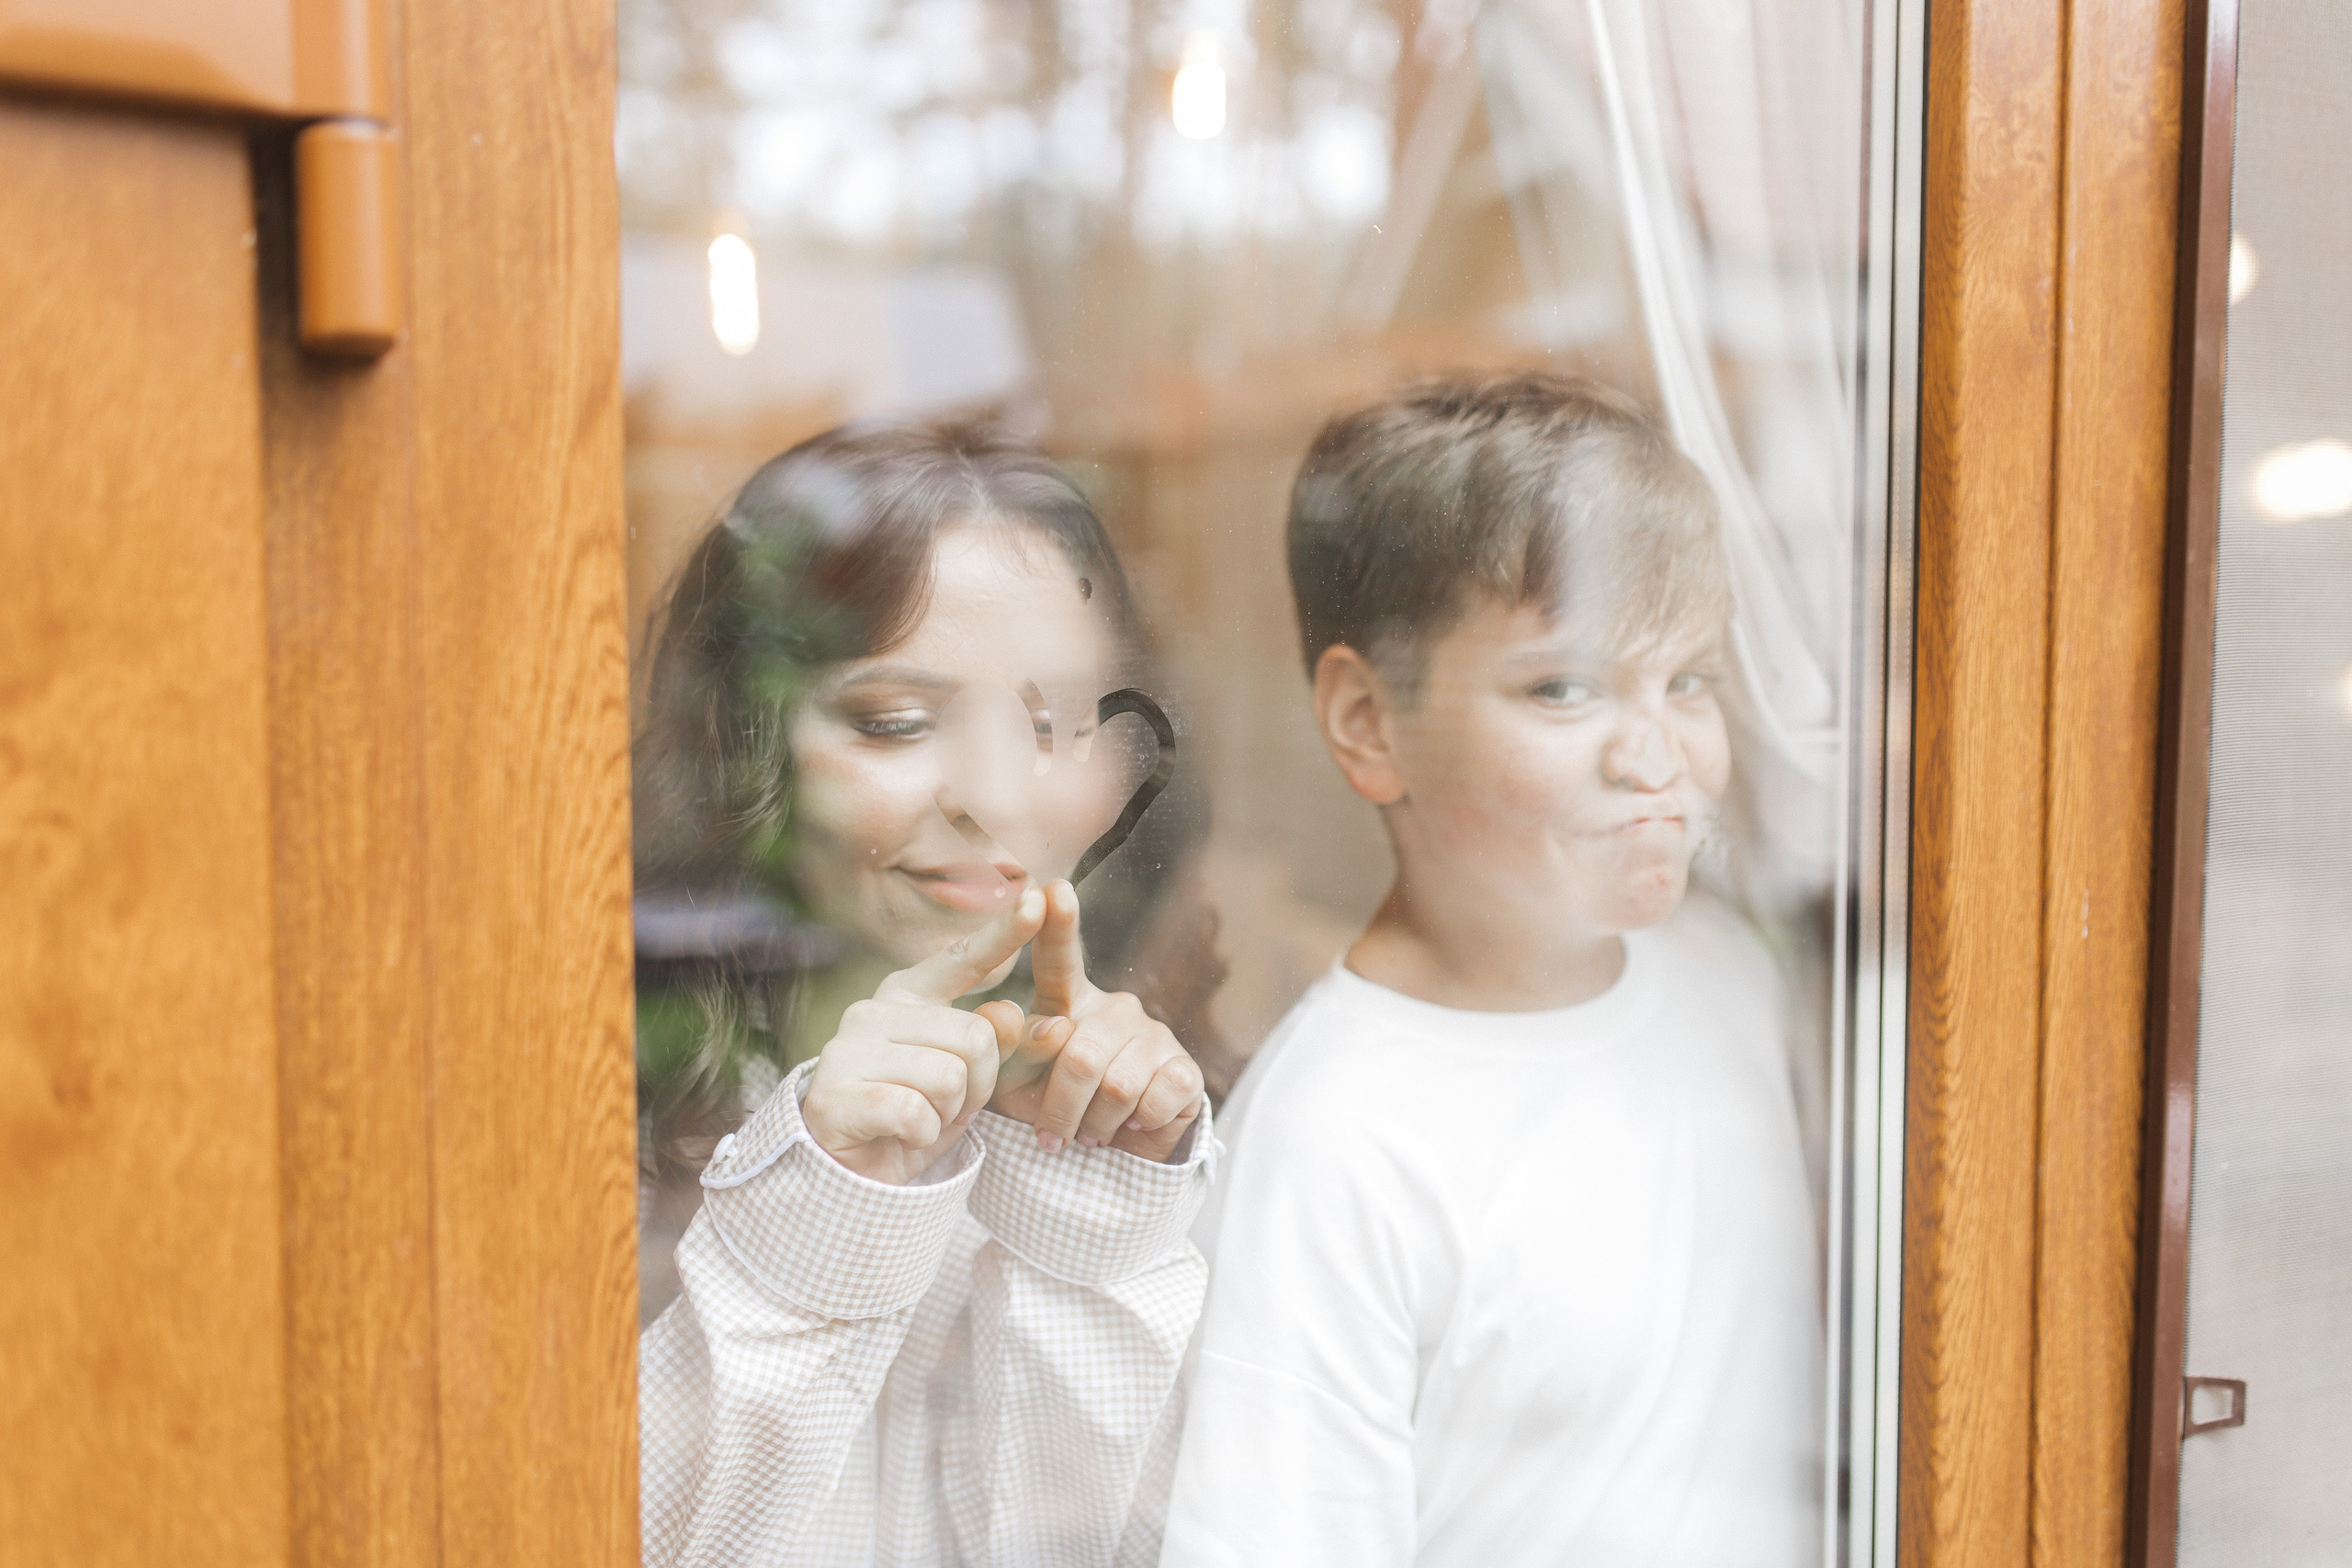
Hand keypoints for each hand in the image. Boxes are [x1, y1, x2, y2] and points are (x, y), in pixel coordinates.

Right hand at [801, 888, 1045, 1184]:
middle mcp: (873, 1010)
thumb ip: (1000, 1046)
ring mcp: (846, 1048)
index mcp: (907, 994)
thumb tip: (1020, 1014)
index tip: (1036, 898)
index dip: (1003, 933)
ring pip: (950, 1077)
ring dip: (950, 1114)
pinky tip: (899, 1136)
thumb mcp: (970, 1081)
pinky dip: (922, 1136)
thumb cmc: (916, 1117)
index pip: (963, 959)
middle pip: (976, 1037)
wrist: (853, 1177)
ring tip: (920, 1120)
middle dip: (979, 1086)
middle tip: (946, 1106)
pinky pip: (916, 1112)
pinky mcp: (834, 1094)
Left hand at [989, 880, 1205, 1162]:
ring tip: (1091, 1133)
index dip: (1058, 925)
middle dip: (1061, 1109)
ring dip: (1096, 1125)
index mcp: (1068, 1003)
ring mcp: (1152, 1035)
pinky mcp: (1184, 1068)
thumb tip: (1053, 1026)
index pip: (1060, 960)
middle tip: (1054, 1137)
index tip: (1052, 889)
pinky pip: (1155, 1101)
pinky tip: (1132, 1125)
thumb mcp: (1022, 1085)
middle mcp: (1114, 1008)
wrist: (1114, 1151)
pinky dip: (1136, 1127)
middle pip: (1081, 1058)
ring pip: (1116, 1087)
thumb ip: (1022, 1053)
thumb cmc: (1057, 1108)